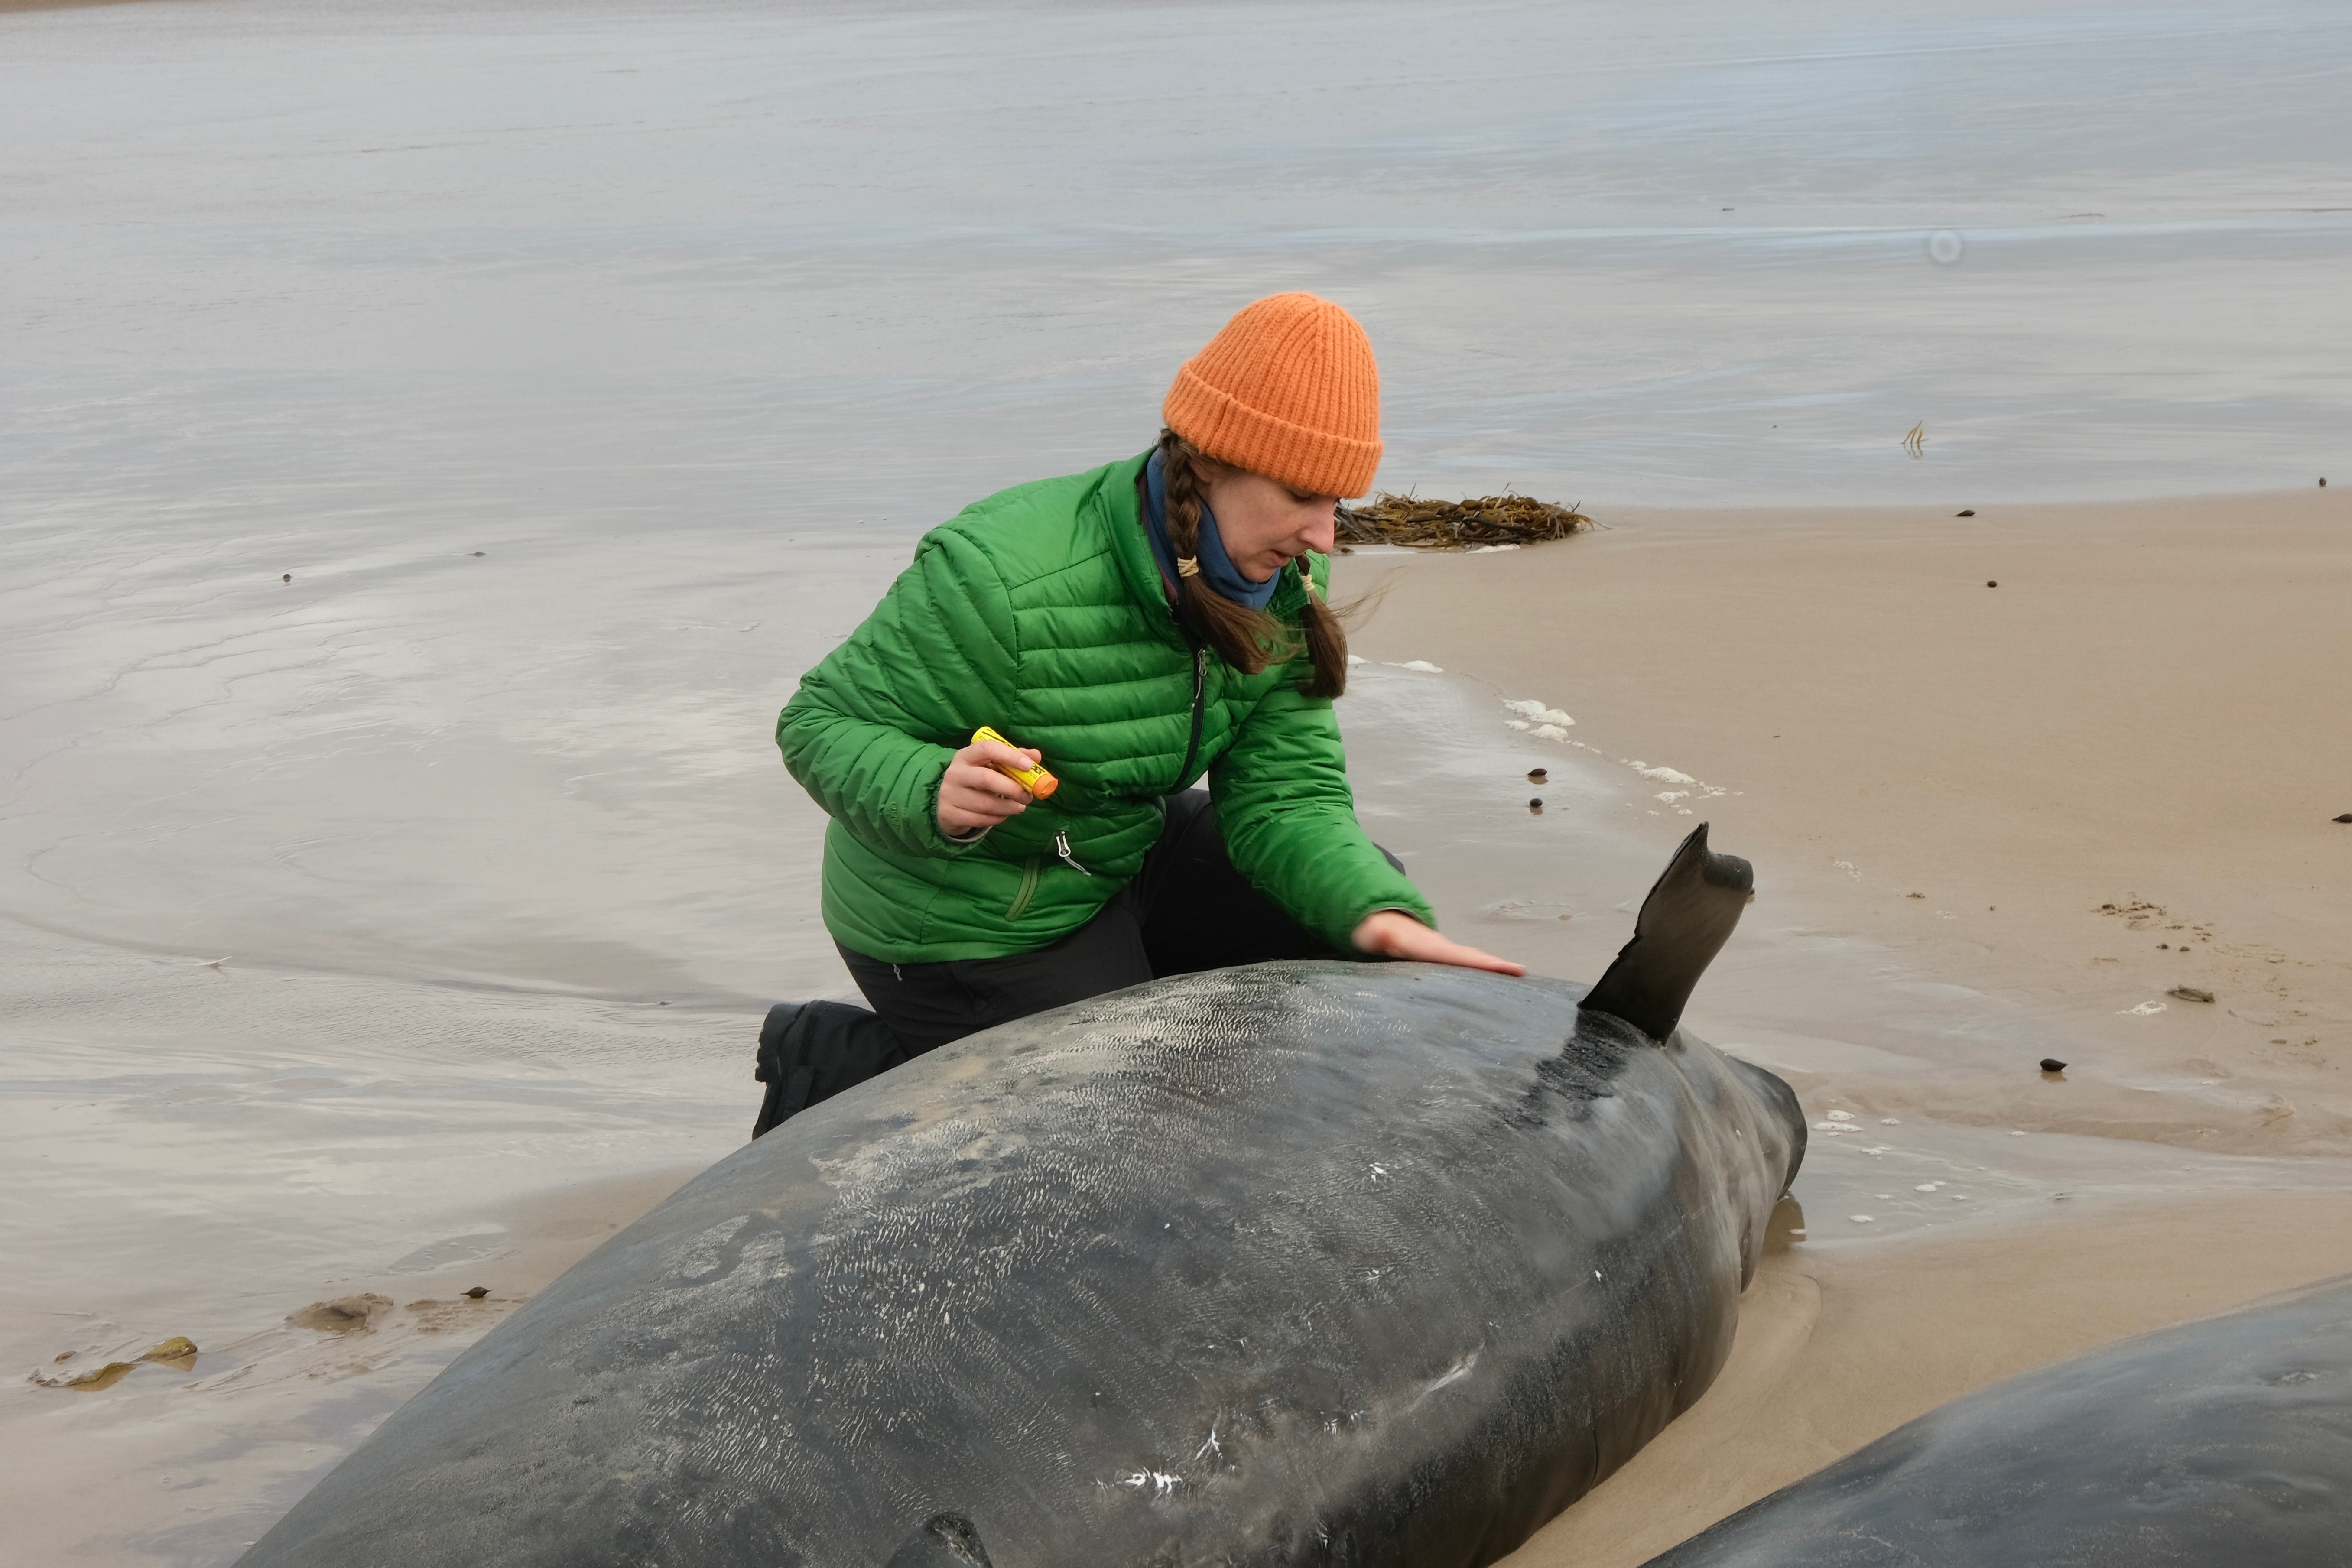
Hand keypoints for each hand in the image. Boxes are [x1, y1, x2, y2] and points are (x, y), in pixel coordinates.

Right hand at [938, 737, 1043, 835]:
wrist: (947, 802)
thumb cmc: (976, 780)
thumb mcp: (990, 766)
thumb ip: (1013, 758)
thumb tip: (1036, 756)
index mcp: (966, 755)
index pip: (987, 748)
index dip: (1009, 755)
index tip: (1028, 766)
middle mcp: (955, 773)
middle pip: (986, 778)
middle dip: (1012, 788)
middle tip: (1028, 795)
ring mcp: (950, 794)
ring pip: (985, 803)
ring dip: (1008, 807)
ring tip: (1020, 807)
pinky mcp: (950, 814)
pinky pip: (980, 819)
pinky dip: (998, 818)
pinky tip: (1004, 814)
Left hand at [1351, 911, 1525, 975]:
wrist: (1377, 922)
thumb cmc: (1376, 933)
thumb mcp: (1376, 934)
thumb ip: (1381, 936)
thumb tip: (1384, 935)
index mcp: (1429, 946)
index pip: (1459, 955)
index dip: (1482, 962)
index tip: (1506, 966)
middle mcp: (1441, 948)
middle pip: (1472, 957)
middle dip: (1495, 965)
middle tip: (1520, 972)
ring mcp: (1443, 954)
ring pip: (1471, 961)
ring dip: (1491, 969)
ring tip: (1515, 978)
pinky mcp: (1441, 962)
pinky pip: (1464, 967)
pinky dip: (1481, 972)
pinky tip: (1492, 987)